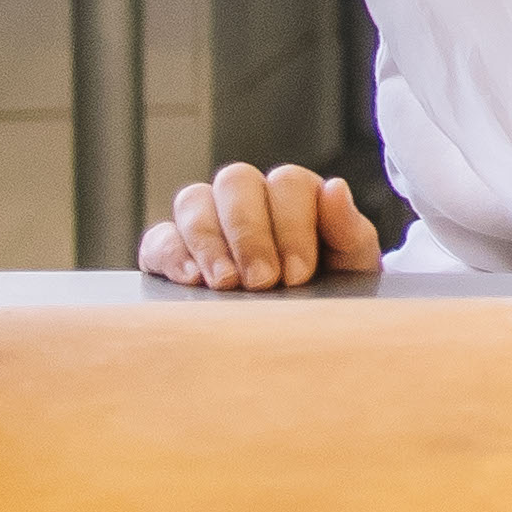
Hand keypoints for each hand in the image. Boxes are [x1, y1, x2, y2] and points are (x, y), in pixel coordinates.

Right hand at [136, 162, 385, 291]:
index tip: (299, 274)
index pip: (287, 183)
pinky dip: (171, 254)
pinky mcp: (170, 250)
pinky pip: (159, 238)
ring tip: (225, 284)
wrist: (306, 330)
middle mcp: (247, 197)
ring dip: (209, 240)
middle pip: (236, 182)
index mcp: (294, 193)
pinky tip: (190, 281)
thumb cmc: (333, 288)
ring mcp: (206, 219)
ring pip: (194, 201)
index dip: (292, 225)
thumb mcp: (352, 264)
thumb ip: (347, 228)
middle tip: (262, 282)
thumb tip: (334, 189)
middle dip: (250, 233)